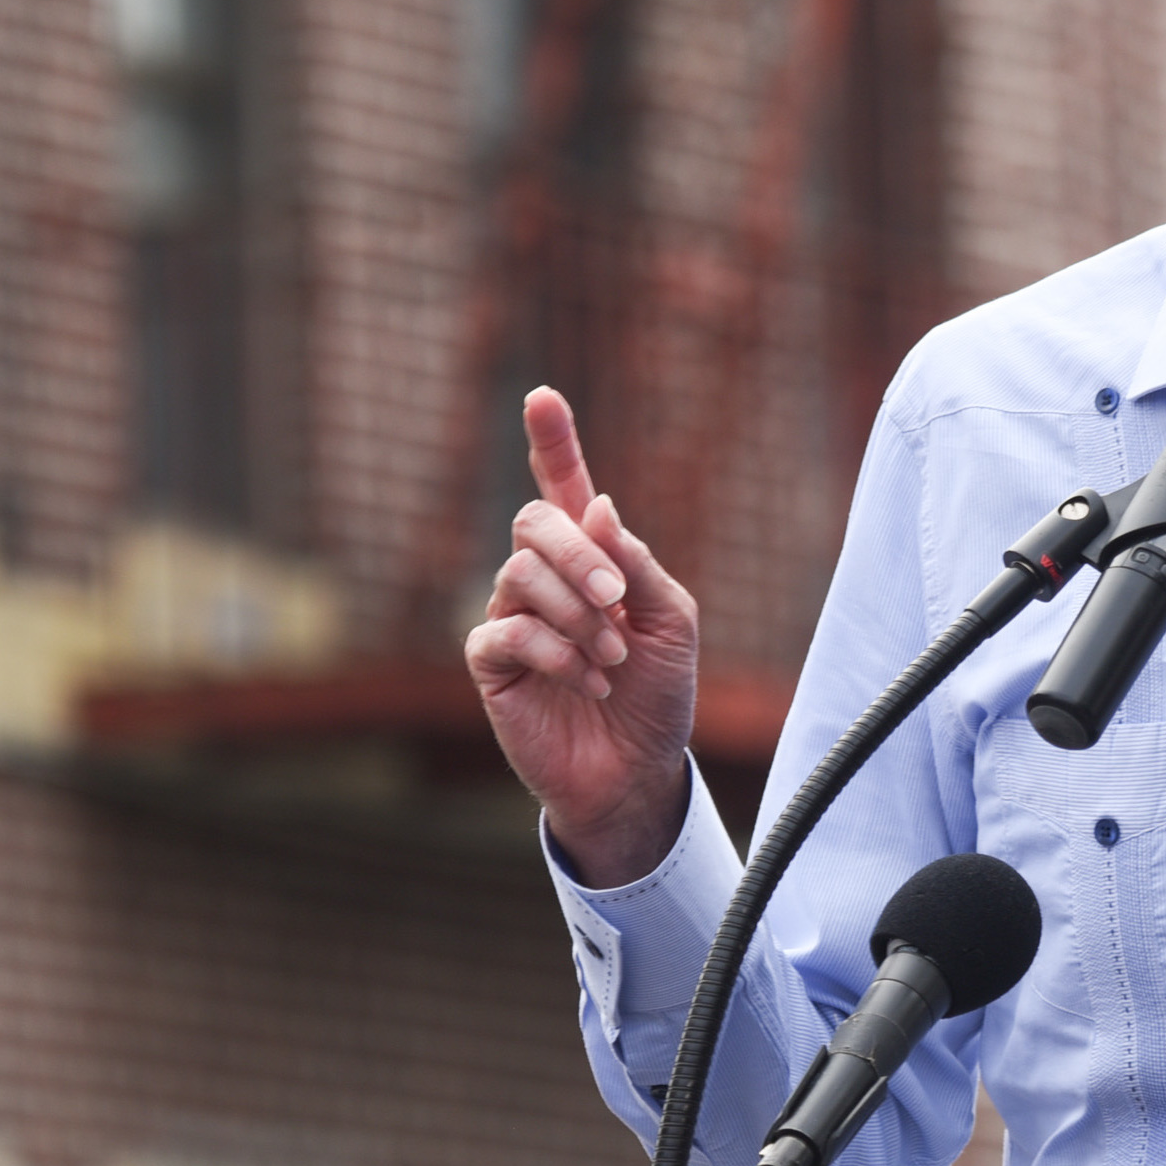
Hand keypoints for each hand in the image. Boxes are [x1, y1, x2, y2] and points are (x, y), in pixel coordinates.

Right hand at [465, 387, 697, 885]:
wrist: (639, 769)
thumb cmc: (658, 693)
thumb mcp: (673, 621)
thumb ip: (636, 563)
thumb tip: (597, 505)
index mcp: (593, 559)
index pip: (563, 489)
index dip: (552, 442)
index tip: (542, 396)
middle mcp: (544, 581)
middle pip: (530, 522)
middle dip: (575, 552)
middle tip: (616, 599)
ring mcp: (513, 618)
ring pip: (517, 576)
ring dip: (575, 614)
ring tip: (613, 656)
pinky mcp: (492, 665)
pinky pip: (506, 632)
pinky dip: (556, 652)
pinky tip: (588, 679)